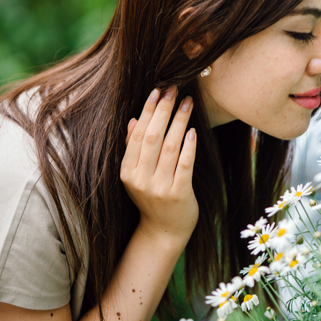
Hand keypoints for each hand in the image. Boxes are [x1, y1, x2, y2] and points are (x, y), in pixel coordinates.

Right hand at [120, 87, 198, 245]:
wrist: (164, 231)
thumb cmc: (151, 198)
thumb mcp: (136, 175)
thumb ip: (133, 149)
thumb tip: (132, 120)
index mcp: (127, 172)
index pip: (137, 135)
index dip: (147, 111)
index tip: (157, 91)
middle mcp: (140, 179)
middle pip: (153, 137)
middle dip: (164, 110)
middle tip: (174, 89)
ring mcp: (159, 187)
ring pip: (170, 147)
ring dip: (179, 121)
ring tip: (188, 102)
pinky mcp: (179, 194)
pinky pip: (185, 164)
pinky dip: (189, 146)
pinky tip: (193, 130)